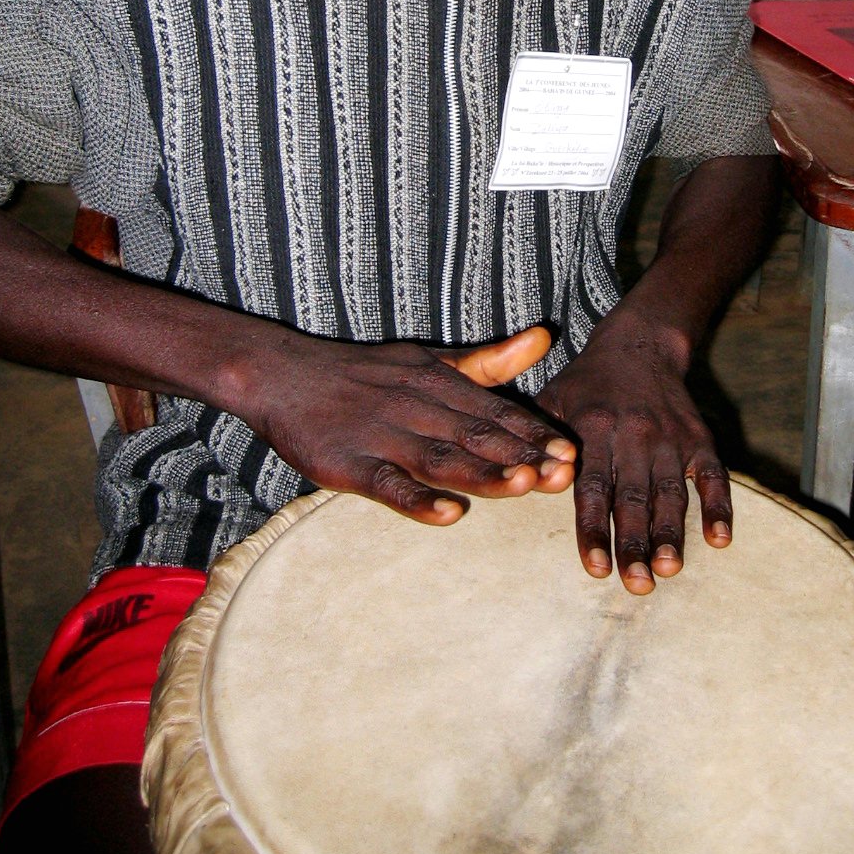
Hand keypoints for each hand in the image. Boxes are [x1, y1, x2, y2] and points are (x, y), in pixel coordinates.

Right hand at [234, 321, 572, 526]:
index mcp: (438, 384)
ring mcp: (382, 436)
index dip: (533, 434)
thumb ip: (488, 362)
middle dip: (522, 455)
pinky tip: (449, 513)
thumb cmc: (363, 374)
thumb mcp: (428, 360)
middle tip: (565, 475)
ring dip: (482, 473)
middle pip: (476, 435)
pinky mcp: (348, 464)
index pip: (494, 412)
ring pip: (440, 458)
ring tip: (523, 485)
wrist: (281, 374)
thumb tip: (545, 340)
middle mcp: (416, 407)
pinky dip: (418, 500)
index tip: (572, 453)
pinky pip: (388, 484)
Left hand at [535, 312, 730, 595]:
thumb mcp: (554, 399)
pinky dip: (719, 507)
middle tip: (636, 585)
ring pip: (672, 492)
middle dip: (635, 543)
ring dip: (671, 533)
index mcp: (595, 427)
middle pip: (634, 496)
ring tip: (669, 569)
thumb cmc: (586, 384)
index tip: (596, 569)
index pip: (593, 487)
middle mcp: (635, 433)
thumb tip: (522, 485)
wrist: (640, 346)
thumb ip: (541, 443)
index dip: (594, 528)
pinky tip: (720, 540)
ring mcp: (671, 437)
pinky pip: (713, 476)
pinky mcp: (699, 438)